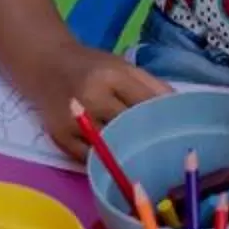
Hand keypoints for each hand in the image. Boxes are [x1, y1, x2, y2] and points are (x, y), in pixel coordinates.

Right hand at [42, 48, 169, 159]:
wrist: (47, 65)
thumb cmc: (93, 66)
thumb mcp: (125, 66)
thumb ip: (154, 86)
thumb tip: (179, 110)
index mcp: (112, 76)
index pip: (146, 104)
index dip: (165, 120)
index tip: (180, 134)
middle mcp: (91, 98)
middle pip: (129, 128)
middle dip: (148, 141)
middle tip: (166, 154)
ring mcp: (73, 120)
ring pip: (110, 147)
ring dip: (127, 155)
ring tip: (145, 163)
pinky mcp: (59, 137)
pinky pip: (89, 159)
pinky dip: (105, 161)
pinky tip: (117, 163)